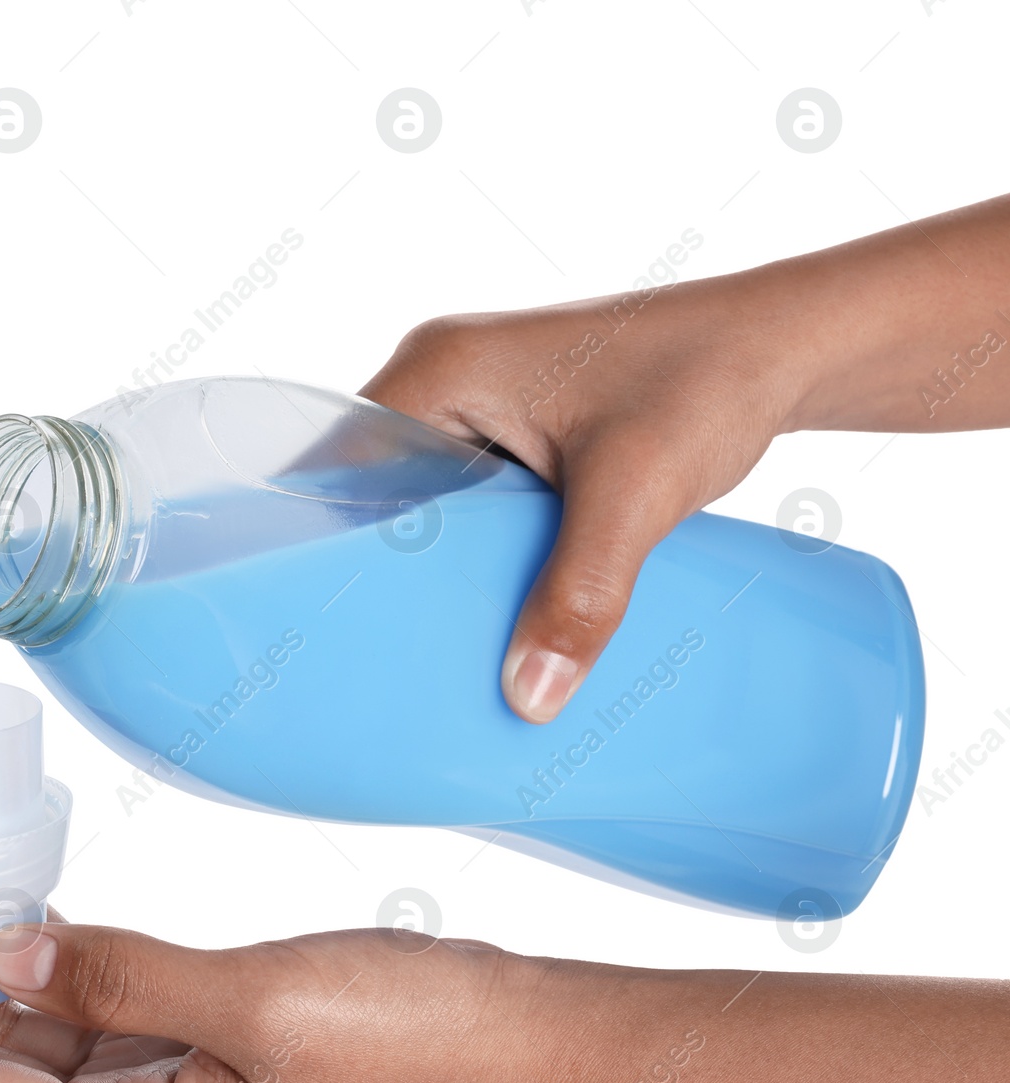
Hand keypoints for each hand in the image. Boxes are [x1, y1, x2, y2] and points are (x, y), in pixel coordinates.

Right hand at [360, 276, 794, 722]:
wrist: (788, 345)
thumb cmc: (709, 380)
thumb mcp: (635, 493)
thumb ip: (580, 592)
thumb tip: (530, 700)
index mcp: (439, 368)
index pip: (342, 464)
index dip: (330, 544)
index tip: (334, 622)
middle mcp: (444, 380)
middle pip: (378, 492)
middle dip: (385, 568)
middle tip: (381, 652)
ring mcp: (481, 408)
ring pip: (428, 506)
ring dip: (438, 568)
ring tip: (430, 645)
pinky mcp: (518, 434)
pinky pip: (472, 506)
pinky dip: (479, 555)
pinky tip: (491, 613)